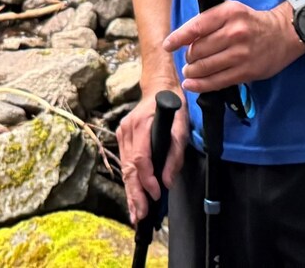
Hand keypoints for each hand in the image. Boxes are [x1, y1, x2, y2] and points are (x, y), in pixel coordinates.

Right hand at [116, 84, 186, 223]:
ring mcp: (122, 134)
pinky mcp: (122, 139)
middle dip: (135, 194)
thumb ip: (175, 155)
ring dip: (130, 193)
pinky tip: (133, 198)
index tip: (157, 194)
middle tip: (140, 215)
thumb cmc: (173, 106)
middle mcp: (128, 130)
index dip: (147, 179)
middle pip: (129, 168)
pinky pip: (125, 165)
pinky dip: (130, 183)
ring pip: (125, 169)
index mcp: (142, 125)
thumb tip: (167, 181)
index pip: (140, 158)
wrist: (159, 88)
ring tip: (135, 214)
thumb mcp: (182, 128)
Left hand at [163, 0, 304, 94]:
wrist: (283, 34)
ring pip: (205, 67)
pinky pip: (217, 81)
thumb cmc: (251, 22)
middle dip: (188, 57)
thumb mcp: (231, 10)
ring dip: (192, 72)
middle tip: (188, 59)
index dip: (178, 38)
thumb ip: (210, 21)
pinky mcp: (246, 71)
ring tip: (189, 72)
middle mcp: (235, 32)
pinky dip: (200, 85)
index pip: (196, 26)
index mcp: (228, 13)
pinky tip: (192, 84)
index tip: (168, 46)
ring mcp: (241, 53)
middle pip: (198, 49)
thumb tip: (184, 38)